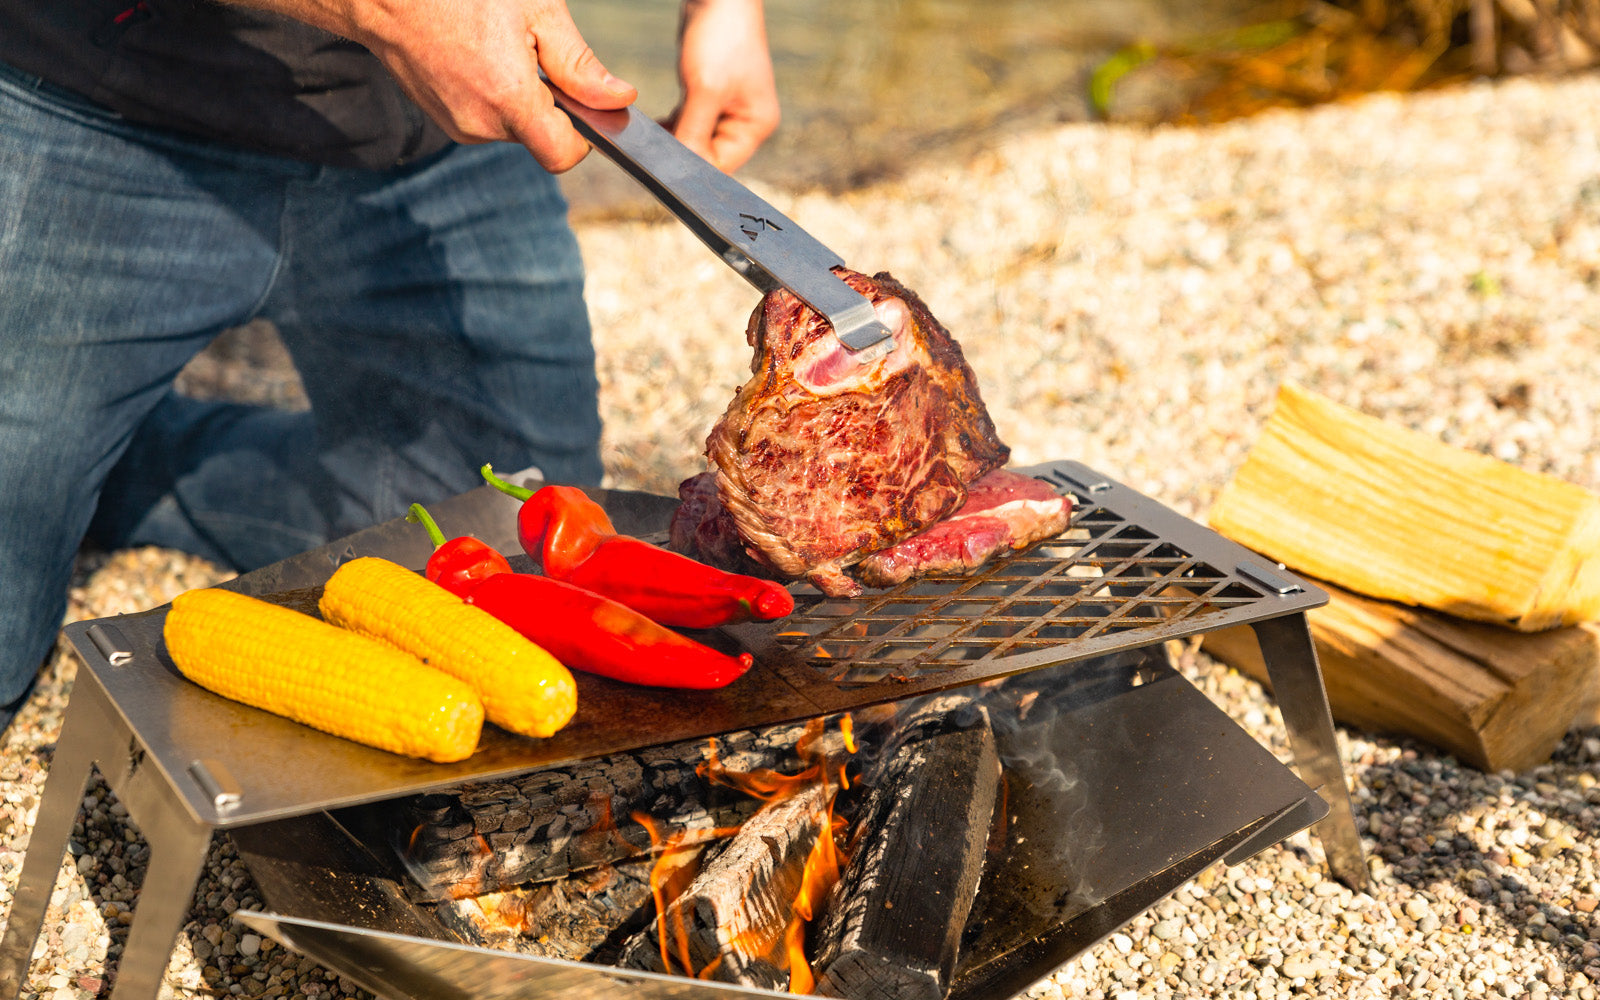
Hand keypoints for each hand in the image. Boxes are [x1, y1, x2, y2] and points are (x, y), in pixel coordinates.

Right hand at [233, 0, 637, 171]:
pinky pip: (486, 118)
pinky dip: (493, 94)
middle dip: (549, 105)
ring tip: (497, 46)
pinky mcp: (443, 119)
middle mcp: (481, 125)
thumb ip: (580, 65)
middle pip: (540, 138)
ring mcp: (458, 126)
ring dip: (519, 97)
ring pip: (513, 127)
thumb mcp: (536, 11)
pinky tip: (477, 56)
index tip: (585, 103)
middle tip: (531, 51)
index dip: (585, 136)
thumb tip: (620, 99)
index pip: (564, 155)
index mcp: (509, 101)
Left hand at [665, 0, 779, 172]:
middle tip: (651, 147)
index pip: (721, 165)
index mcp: (756, 125)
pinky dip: (673, 122)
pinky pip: (690, 120)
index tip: (660, 164)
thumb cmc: (721, 36)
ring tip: (652, 131)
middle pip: (709, 155)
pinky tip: (656, 120)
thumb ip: (692, 134)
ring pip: (696, 138)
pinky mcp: (711, 94)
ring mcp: (729, 108)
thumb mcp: (705, 90)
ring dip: (675, 136)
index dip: (692, 168)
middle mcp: (746, 121)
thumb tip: (677, 171)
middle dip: (682, 150)